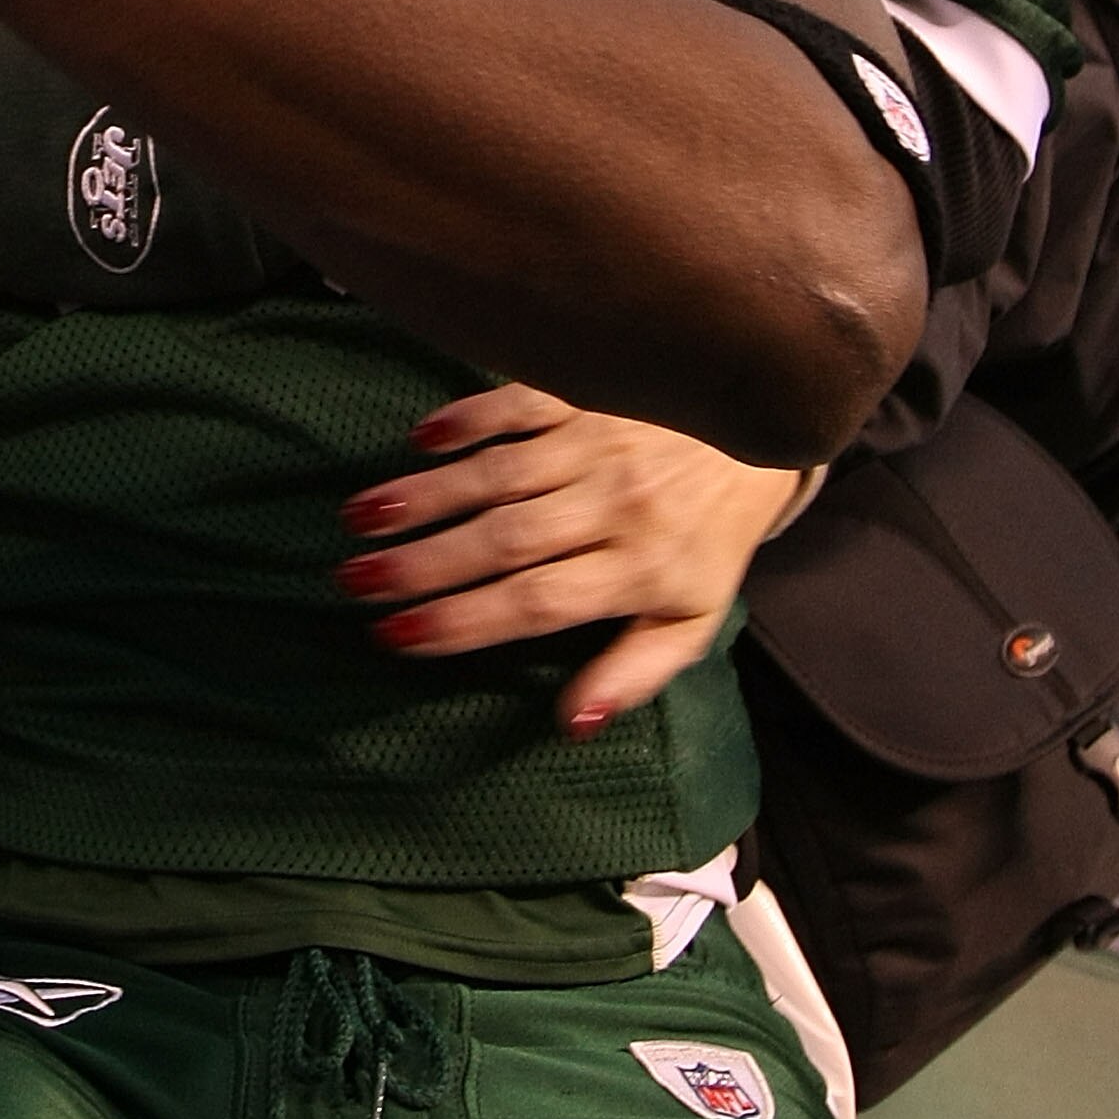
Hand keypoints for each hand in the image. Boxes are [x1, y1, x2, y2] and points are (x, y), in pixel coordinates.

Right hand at [334, 382, 801, 736]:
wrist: (764, 433)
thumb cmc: (709, 539)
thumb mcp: (691, 619)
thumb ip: (633, 672)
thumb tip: (570, 725)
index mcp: (640, 569)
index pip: (540, 602)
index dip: (468, 621)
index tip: (398, 635)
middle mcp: (615, 505)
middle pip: (509, 540)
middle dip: (426, 563)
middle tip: (354, 581)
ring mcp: (598, 443)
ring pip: (501, 474)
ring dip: (427, 496)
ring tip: (361, 518)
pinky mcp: (587, 393)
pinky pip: (520, 404)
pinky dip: (469, 417)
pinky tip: (419, 439)